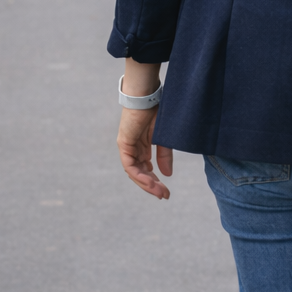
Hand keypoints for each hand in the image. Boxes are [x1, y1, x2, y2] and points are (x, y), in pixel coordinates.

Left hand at [118, 60, 171, 199]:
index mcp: (143, 146)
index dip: (155, 182)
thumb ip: (164, 156)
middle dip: (152, 186)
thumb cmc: (157, 111)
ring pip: (134, 172)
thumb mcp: (163, 138)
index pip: (146, 169)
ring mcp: (128, 147)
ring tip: (159, 191)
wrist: (148, 95)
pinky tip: (149, 181)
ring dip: (146, 183)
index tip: (166, 192)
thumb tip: (167, 174)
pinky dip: (139, 174)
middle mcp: (134, 149)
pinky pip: (129, 165)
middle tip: (164, 196)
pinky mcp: (124, 144)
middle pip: (140, 173)